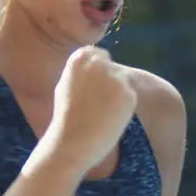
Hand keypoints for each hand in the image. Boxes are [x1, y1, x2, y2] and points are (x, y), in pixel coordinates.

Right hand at [44, 46, 136, 173]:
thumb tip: (95, 63)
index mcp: (80, 58)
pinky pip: (129, 96)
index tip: (93, 87)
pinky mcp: (129, 94)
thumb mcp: (66, 84)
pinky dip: (123, 107)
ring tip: (102, 113)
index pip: (97, 54)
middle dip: (110, 81)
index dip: (98, 71)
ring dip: (117, 94)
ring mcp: (115, 78)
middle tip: (100, 102)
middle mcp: (99, 63)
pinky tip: (109, 118)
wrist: (72, 140)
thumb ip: (81, 72)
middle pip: (112, 67)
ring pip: (123, 82)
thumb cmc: (65, 117)